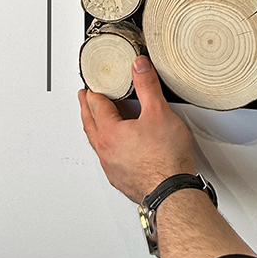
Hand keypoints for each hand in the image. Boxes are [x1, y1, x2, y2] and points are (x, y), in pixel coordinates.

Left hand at [79, 56, 195, 203]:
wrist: (172, 191)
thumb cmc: (165, 158)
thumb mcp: (159, 112)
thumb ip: (147, 86)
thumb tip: (139, 66)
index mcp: (110, 133)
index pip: (96, 106)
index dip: (94, 93)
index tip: (91, 86)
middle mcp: (106, 151)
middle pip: (90, 125)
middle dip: (86, 110)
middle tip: (84, 99)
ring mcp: (112, 168)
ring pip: (97, 144)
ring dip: (95, 129)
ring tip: (98, 122)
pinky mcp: (121, 180)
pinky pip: (108, 159)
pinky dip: (107, 147)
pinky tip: (117, 148)